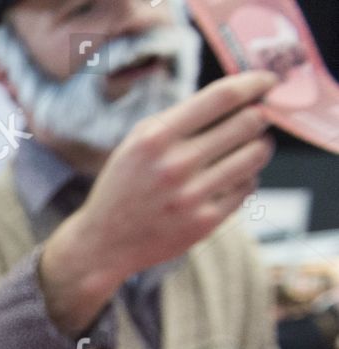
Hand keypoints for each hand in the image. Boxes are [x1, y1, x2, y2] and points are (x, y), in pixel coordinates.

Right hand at [41, 72, 277, 334]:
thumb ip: (181, 119)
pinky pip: (248, 187)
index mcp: (155, 138)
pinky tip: (227, 180)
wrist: (103, 243)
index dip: (253, 83)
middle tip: (255, 120)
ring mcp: (191, 196)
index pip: (221, 97)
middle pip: (248, 123)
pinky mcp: (204, 222)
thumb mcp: (138, 143)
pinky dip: (244, 179)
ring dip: (257, 147)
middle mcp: (174, 165)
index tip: (268, 81)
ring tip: (245, 149)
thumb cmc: (125, 186)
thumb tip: (239, 97)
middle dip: (258, 117)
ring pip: (255, 155)